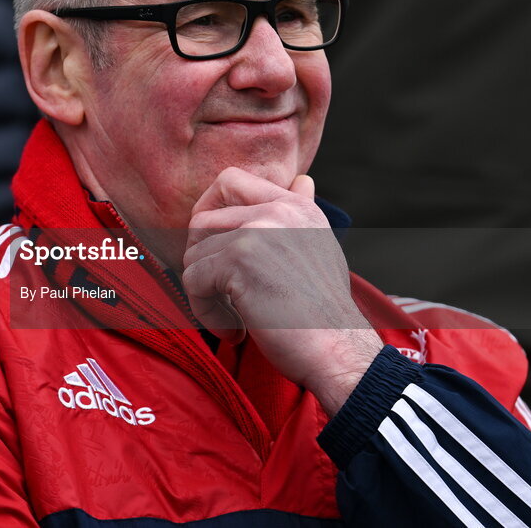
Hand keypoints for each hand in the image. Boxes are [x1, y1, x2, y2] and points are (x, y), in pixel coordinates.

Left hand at [182, 168, 382, 415]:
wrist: (337, 350)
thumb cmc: (323, 311)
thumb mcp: (318, 249)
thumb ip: (301, 213)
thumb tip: (301, 180)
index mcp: (295, 205)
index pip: (230, 180)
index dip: (208, 211)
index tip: (214, 248)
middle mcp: (277, 210)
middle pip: (202, 221)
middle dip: (202, 261)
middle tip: (221, 295)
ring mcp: (256, 232)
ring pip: (193, 255)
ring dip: (205, 294)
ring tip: (235, 318)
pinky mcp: (238, 259)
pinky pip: (192, 280)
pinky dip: (205, 312)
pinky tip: (235, 330)